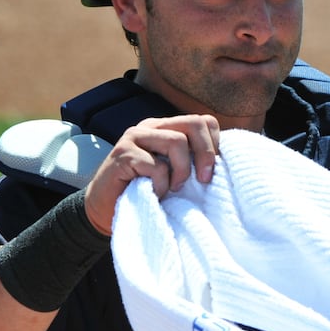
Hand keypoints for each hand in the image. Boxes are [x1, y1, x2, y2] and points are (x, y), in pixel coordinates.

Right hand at [83, 115, 219, 234]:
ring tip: (174, 189)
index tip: (212, 171)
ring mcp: (135, 137)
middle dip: (206, 154)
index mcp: (167, 127)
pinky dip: (160, 185)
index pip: (203, 120)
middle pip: (193, 123)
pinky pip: (155, 165)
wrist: (105, 209)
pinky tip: (154, 194)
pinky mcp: (123, 154)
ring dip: (181, 171)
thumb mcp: (175, 173)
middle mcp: (152, 126)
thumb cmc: (146, 192)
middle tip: (204, 181)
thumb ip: (192, 162)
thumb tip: (224, 164)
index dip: (214, 144)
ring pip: (176, 141)